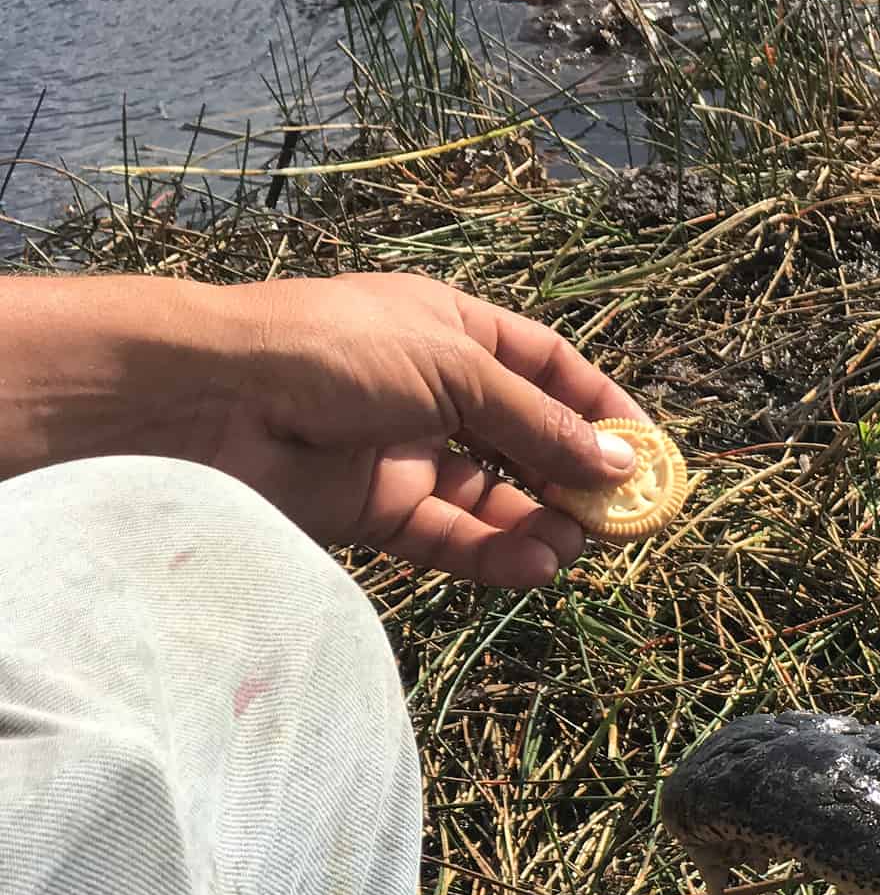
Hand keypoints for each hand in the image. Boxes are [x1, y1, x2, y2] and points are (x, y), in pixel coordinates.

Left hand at [193, 273, 650, 586]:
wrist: (213, 400)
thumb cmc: (336, 350)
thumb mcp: (456, 370)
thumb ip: (540, 425)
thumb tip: (621, 463)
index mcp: (454, 330)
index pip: (549, 369)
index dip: (601, 407)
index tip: (649, 452)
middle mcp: (435, 390)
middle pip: (527, 439)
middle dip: (577, 478)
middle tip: (623, 518)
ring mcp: (405, 452)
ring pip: (494, 497)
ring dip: (540, 522)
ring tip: (577, 545)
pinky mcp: (376, 509)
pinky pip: (451, 535)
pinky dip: (494, 552)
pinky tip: (534, 564)